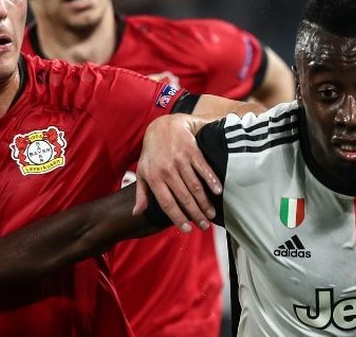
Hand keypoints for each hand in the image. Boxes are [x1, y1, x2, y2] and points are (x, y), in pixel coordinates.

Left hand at [133, 114, 221, 231]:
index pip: (167, 203)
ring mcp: (180, 160)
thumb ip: (141, 193)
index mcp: (154, 177)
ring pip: (194, 185)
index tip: (187, 229)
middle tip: (204, 226)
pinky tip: (218, 191)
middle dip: (195, 213)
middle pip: (183, 197)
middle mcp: (167, 170)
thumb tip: (137, 213)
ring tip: (212, 214)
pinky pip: (203, 168)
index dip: (177, 217)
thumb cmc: (152, 152)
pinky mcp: (192, 150)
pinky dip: (211, 180)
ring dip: (204, 201)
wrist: (163, 125)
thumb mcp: (142, 171)